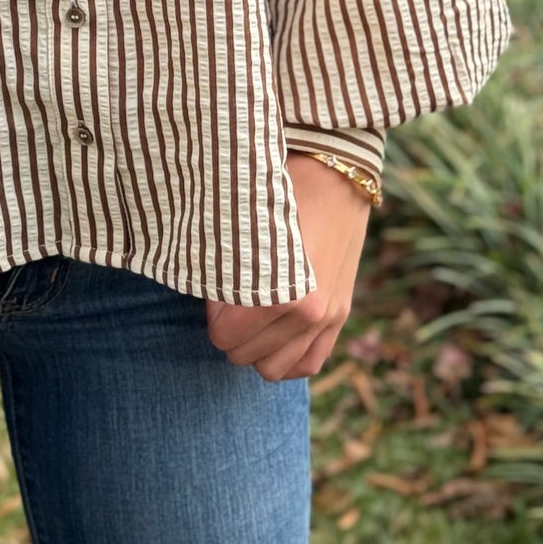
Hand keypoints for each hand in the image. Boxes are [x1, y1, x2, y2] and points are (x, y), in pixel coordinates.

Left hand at [204, 152, 370, 379]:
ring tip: (247, 318)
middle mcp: (310, 313)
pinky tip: (272, 336)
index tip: (214, 287)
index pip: (226, 334)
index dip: (213, 312)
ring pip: (275, 369)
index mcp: (285, 291)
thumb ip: (223, 261)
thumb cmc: (283, 188)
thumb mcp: (246, 220)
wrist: (337, 174)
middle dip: (228, 330)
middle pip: (244, 355)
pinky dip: (287, 358)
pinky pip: (309, 363)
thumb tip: (202, 288)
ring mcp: (329, 317)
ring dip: (255, 349)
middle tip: (227, 299)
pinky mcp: (340, 316)